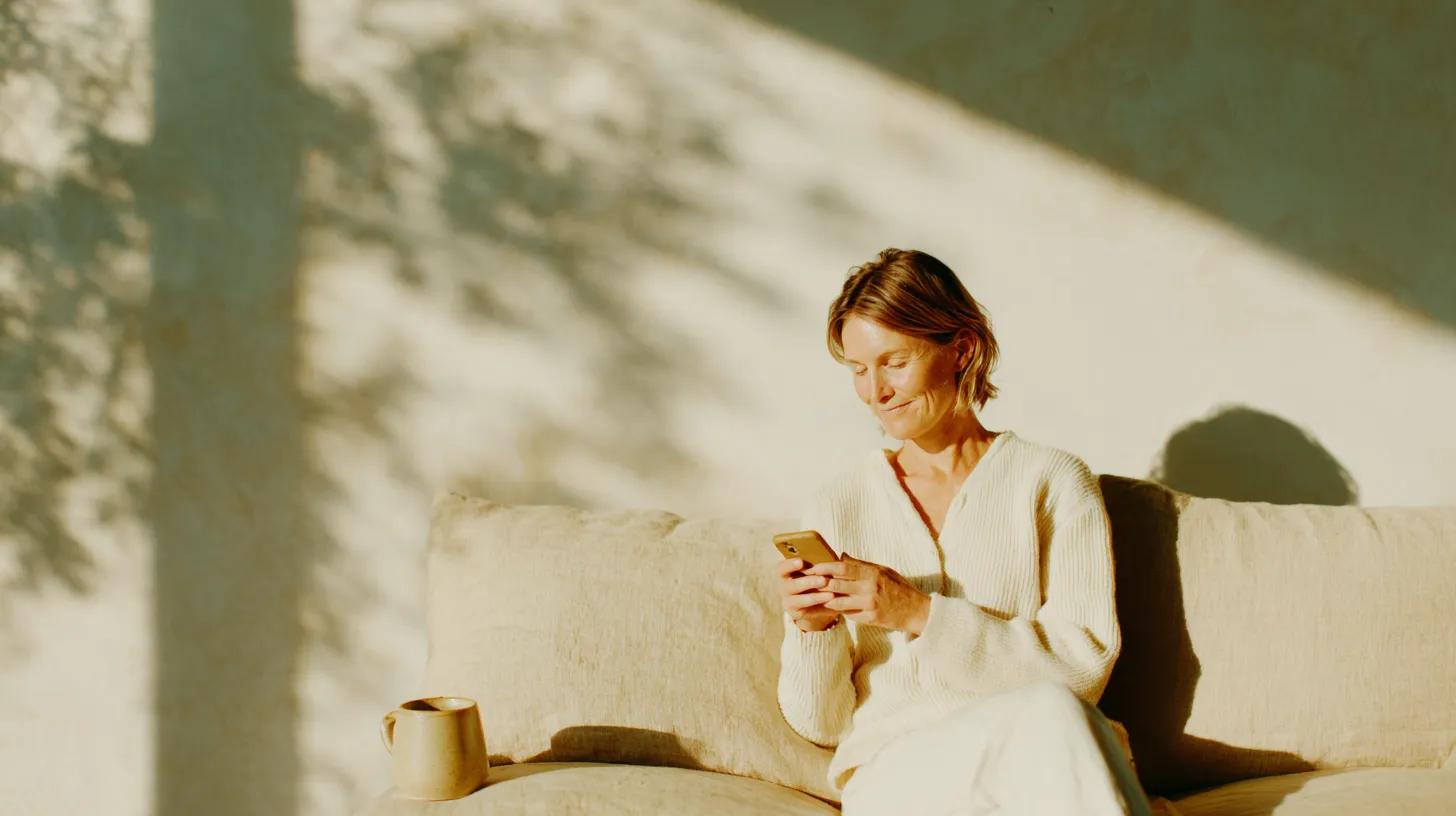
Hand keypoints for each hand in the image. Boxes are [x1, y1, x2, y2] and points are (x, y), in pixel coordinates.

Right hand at [775, 558, 841, 631]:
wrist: (819, 605)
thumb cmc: (818, 583)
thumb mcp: (819, 572)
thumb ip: (823, 565)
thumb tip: (842, 555)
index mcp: (786, 574)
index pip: (781, 568)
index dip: (789, 565)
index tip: (801, 562)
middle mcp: (784, 587)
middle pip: (790, 584)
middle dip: (807, 581)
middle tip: (823, 579)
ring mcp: (788, 601)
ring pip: (797, 597)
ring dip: (814, 594)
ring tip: (829, 590)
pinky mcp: (794, 612)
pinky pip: (804, 607)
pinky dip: (817, 601)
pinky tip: (830, 597)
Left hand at [807, 554, 931, 633]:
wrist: (915, 611)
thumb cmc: (899, 587)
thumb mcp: (883, 571)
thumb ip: (861, 564)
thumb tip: (841, 555)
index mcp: (872, 573)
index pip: (843, 568)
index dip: (825, 567)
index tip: (813, 567)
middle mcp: (869, 589)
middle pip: (836, 584)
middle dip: (819, 583)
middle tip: (807, 581)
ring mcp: (868, 605)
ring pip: (837, 602)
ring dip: (824, 598)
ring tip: (813, 595)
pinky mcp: (869, 619)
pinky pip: (847, 614)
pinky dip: (837, 609)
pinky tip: (828, 607)